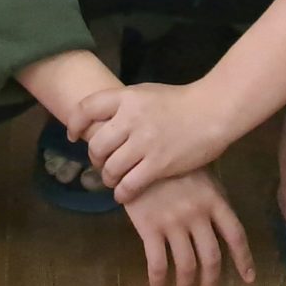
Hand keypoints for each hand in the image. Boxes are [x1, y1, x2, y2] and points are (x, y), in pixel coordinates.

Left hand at [80, 81, 234, 201]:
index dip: (74, 124)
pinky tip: (125, 193)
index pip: (87, 108)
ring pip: (110, 168)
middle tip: (102, 163)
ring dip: (108, 178)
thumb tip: (102, 121)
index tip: (73, 136)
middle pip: (96, 145)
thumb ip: (125, 105)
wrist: (212, 111)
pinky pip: (128, 185)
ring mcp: (144, 142)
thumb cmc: (180, 102)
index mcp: (127, 97)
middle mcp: (131, 119)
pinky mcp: (158, 164)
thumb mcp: (147, 93)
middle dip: (95, 158)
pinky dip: (122, 193)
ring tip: (114, 179)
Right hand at [121, 168, 255, 285]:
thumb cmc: (171, 164)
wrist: (137, 152)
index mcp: (213, 200)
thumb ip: (212, 200)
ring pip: (187, 265)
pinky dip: (159, 281)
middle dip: (211, 281)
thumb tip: (223, 227)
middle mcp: (197, 214)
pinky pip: (158, 264)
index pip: (235, 234)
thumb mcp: (200, 175)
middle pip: (211, 257)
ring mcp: (173, 222)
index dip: (243, 259)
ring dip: (186, 285)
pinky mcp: (150, 227)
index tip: (248, 277)